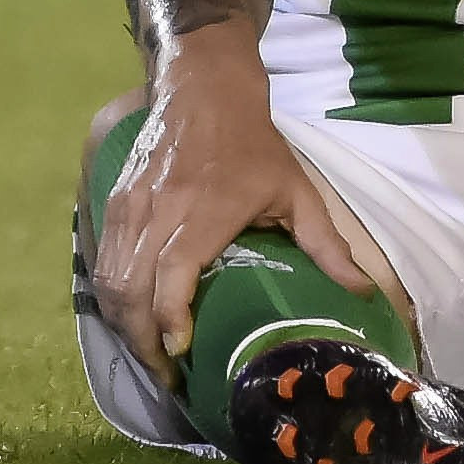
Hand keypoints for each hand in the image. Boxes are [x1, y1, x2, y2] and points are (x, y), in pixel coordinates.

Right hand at [92, 56, 386, 360]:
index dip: (168, 320)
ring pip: (109, 279)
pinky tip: (130, 319)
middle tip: (168, 375)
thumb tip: (363, 295)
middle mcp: (159, 211)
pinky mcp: (113, 202)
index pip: (170, 275)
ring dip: (123, 324)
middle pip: (130, 289)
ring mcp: (130, 206)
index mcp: (204, 211)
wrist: (204, 88)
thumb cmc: (254, 144)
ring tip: (150, 355)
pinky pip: (101, 261)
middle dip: (143, 341)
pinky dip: (111, 297)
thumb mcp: (297, 191)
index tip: (181, 351)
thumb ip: (327, 245)